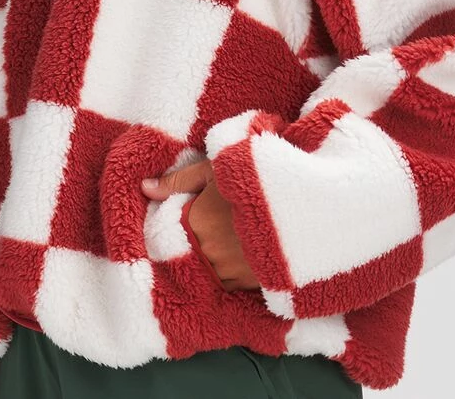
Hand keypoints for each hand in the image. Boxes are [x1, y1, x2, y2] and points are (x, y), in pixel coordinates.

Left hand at [141, 160, 260, 291]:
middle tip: (214, 222)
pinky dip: (233, 270)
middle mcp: (210, 253)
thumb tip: (144, 187)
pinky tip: (243, 251)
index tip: (189, 212)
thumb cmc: (259, 178)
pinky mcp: (253, 285)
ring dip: (214, 258)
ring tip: (229, 237)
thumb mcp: (217, 168)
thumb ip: (179, 180)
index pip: (170, 232)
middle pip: (190, 252)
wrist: (309, 203)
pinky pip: (231, 283)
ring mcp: (233, 273)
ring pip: (210, 271)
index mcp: (197, 223)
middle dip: (197, 239)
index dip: (178, 221)